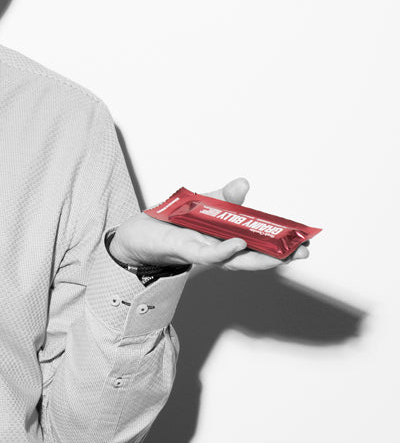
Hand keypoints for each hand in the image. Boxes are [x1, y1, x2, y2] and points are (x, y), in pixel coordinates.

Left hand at [108, 177, 310, 271]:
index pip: (257, 243)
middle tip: (305, 251)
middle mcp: (217, 249)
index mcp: (224, 238)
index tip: (305, 240)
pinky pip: (207, 254)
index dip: (280, 244)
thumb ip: (224, 197)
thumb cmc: (169, 222)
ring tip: (284, 253)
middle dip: (280, 255)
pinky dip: (223, 251)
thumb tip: (244, 183)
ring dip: (259, 258)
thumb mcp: (201, 203)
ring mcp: (203, 252)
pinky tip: (238, 244)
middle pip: (253, 256)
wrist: (136, 233)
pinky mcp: (184, 250)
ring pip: (235, 260)